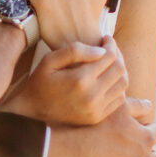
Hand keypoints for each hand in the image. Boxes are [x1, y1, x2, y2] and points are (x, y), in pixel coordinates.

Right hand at [1, 37, 127, 125]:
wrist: (32, 111)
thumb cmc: (40, 81)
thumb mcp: (50, 60)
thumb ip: (75, 51)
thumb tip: (101, 51)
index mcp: (80, 80)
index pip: (109, 57)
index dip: (111, 44)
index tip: (106, 39)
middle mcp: (92, 96)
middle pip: (119, 69)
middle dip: (117, 55)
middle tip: (109, 49)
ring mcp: (96, 110)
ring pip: (123, 84)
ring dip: (119, 70)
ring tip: (109, 63)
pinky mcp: (97, 118)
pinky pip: (119, 99)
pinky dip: (118, 86)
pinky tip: (107, 79)